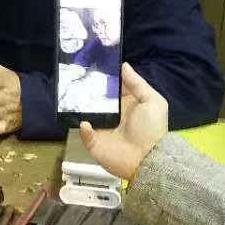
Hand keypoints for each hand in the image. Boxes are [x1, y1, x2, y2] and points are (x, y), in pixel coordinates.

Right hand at [76, 63, 167, 181]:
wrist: (148, 159)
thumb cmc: (151, 129)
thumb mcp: (152, 101)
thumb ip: (137, 83)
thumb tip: (123, 66)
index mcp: (126, 104)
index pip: (111, 88)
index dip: (104, 78)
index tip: (93, 65)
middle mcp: (112, 114)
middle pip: (96, 99)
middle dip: (87, 90)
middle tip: (76, 78)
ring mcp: (102, 129)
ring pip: (87, 114)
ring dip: (80, 106)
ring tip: (72, 96)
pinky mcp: (95, 142)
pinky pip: (84, 133)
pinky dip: (83, 127)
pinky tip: (85, 121)